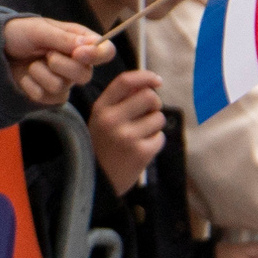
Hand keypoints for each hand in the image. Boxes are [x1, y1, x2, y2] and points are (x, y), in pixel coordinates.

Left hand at [0, 18, 107, 106]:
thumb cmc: (20, 33)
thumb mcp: (39, 29)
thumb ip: (64, 38)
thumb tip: (88, 45)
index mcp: (81, 42)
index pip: (106, 51)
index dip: (97, 55)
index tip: (78, 54)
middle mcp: (78, 63)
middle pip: (86, 75)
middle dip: (61, 65)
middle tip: (46, 54)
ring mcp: (66, 81)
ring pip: (63, 86)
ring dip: (41, 73)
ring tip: (31, 63)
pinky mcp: (52, 95)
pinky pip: (46, 96)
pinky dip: (31, 84)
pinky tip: (26, 75)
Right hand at [88, 68, 165, 186]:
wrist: (97, 180)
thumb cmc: (103, 145)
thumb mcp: (102, 118)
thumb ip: (121, 100)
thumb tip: (150, 83)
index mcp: (101, 108)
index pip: (125, 82)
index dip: (145, 77)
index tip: (158, 80)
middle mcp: (111, 119)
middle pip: (150, 97)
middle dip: (154, 104)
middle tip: (147, 114)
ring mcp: (126, 136)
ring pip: (158, 117)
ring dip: (154, 125)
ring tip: (139, 136)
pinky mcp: (141, 152)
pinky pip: (161, 137)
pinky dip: (155, 141)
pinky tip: (141, 149)